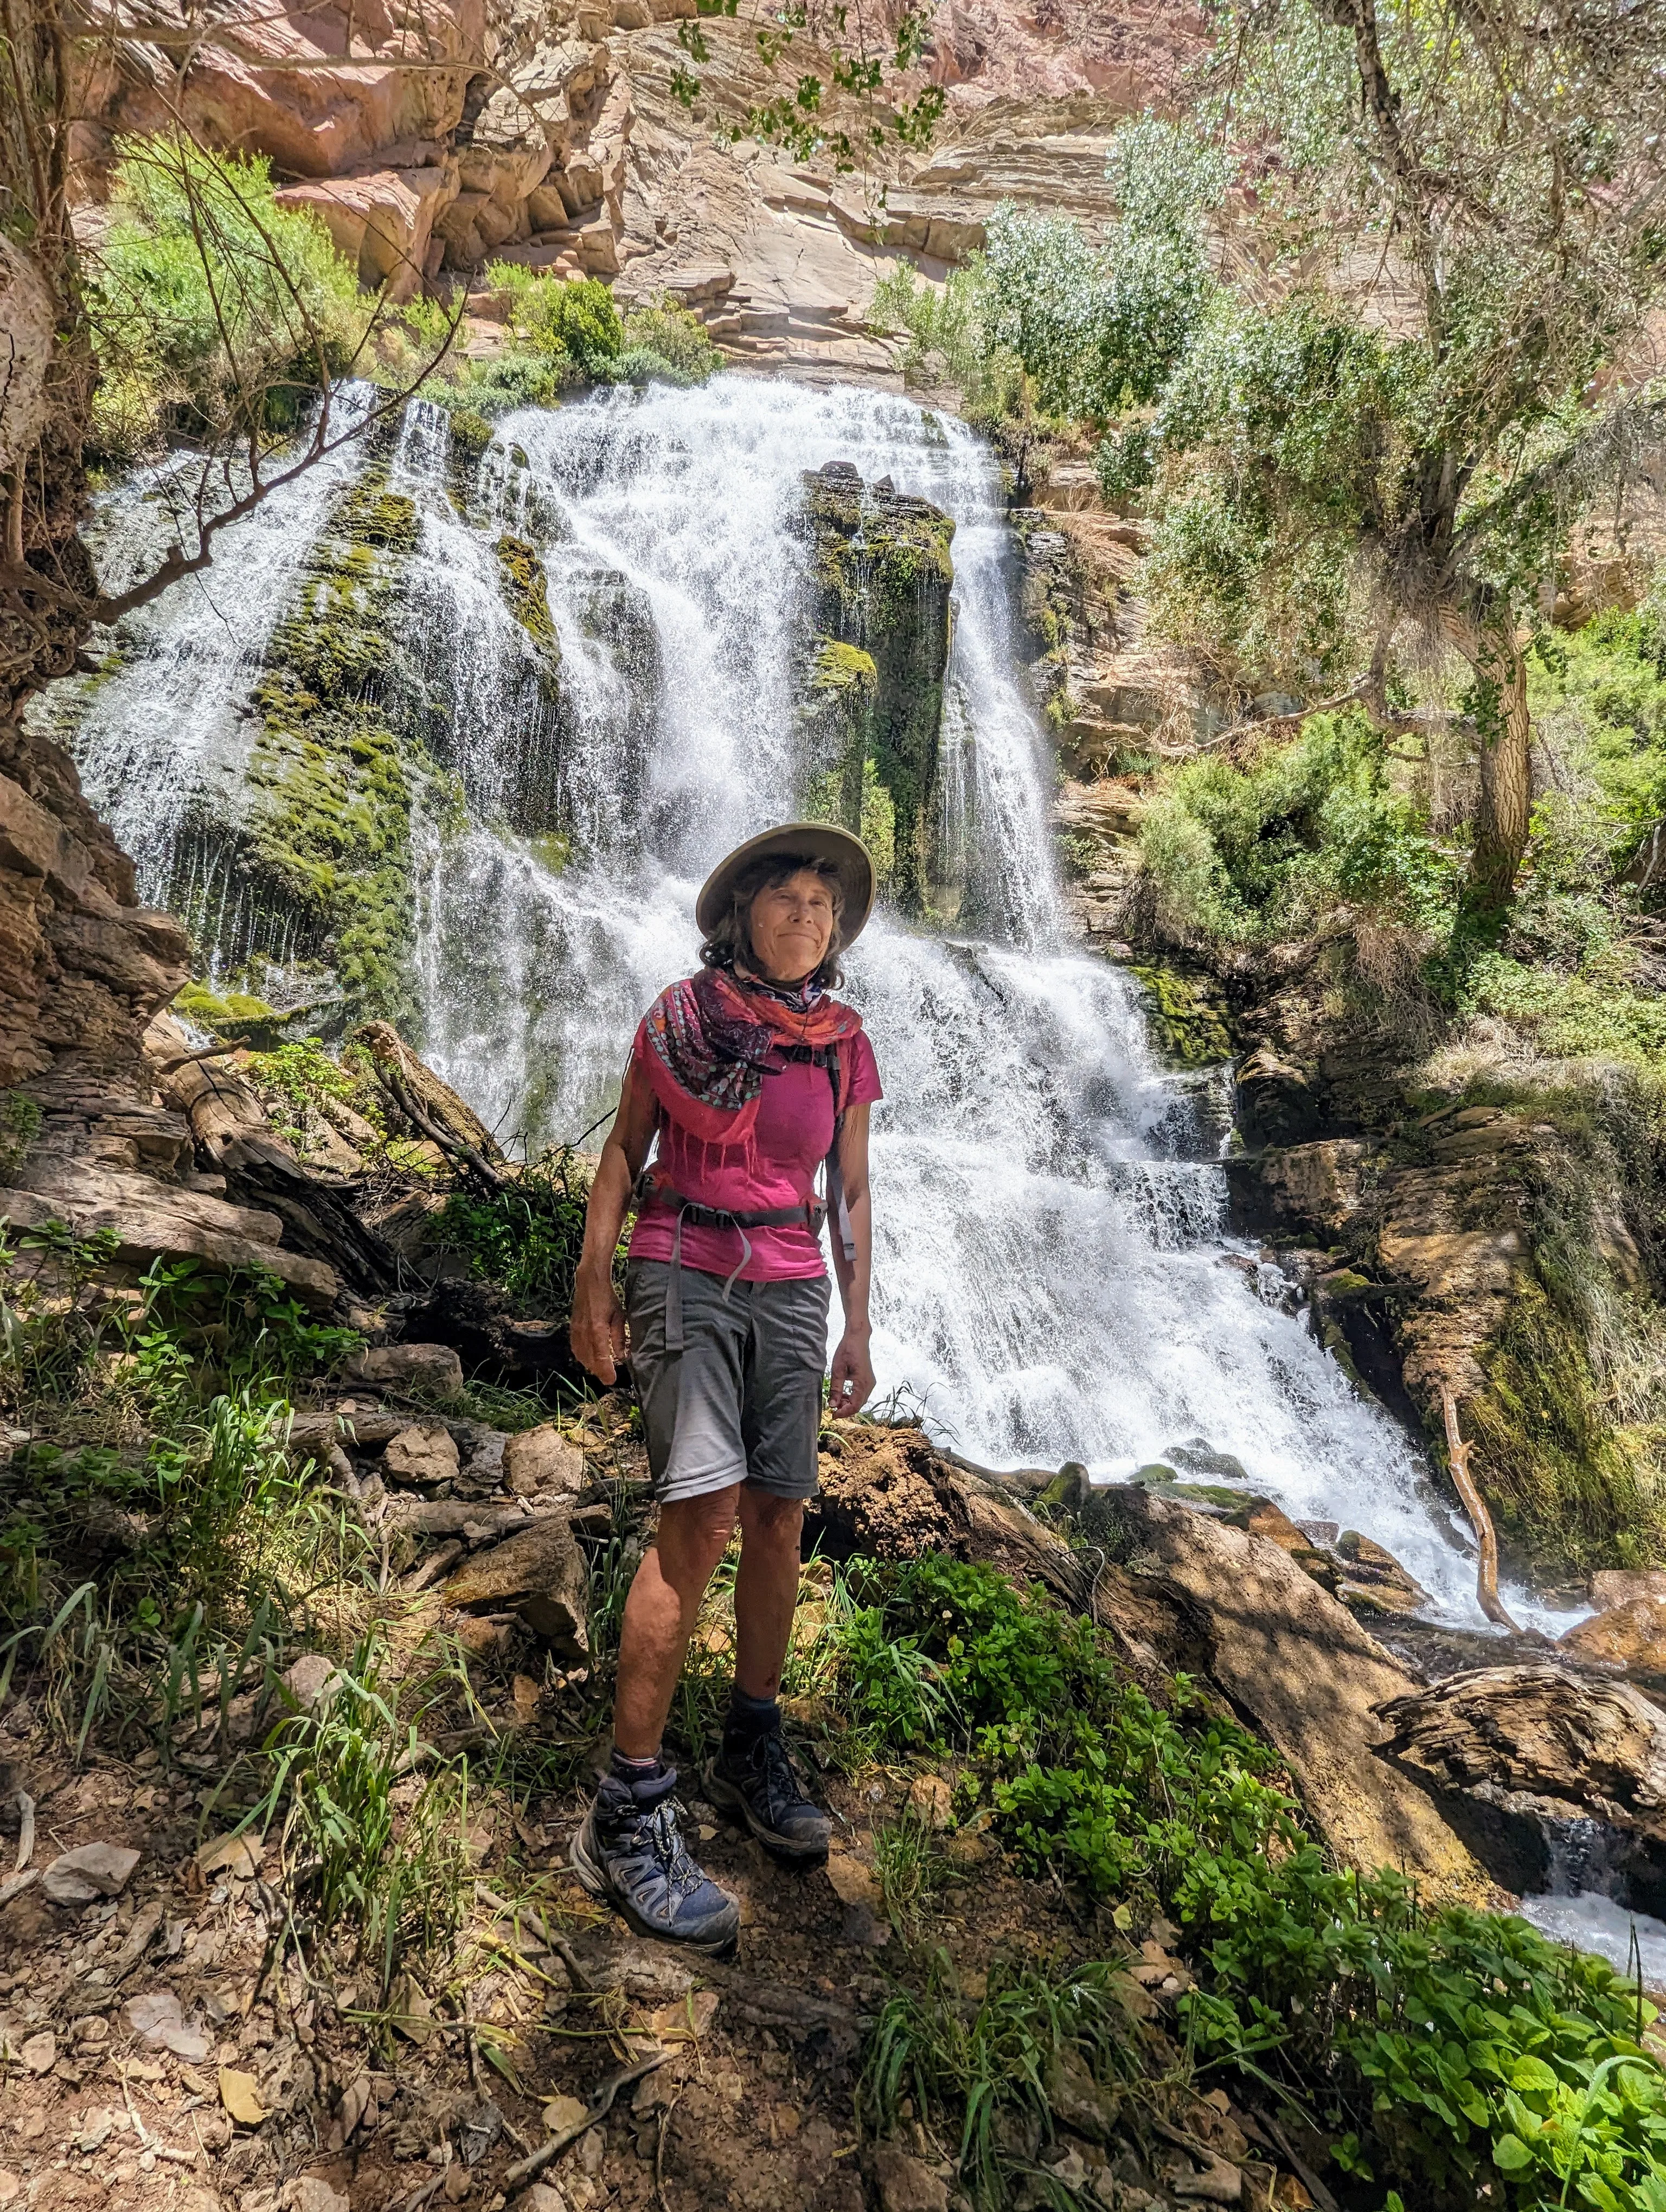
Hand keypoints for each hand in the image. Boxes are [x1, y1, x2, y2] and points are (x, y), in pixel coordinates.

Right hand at [570, 1270, 626, 1384]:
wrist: (589, 1283)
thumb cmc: (608, 1298)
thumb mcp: (619, 1316)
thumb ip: (620, 1338)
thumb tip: (622, 1357)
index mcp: (597, 1329)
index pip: (601, 1357)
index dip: (606, 1371)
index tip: (611, 1381)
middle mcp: (584, 1332)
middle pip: (589, 1360)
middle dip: (599, 1371)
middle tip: (609, 1378)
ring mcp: (576, 1331)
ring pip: (581, 1356)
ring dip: (590, 1366)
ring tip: (601, 1370)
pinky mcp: (572, 1329)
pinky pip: (576, 1348)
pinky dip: (582, 1357)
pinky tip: (589, 1360)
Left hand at [828, 1326, 874, 1417]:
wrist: (858, 1338)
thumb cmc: (847, 1350)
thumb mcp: (837, 1369)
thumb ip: (836, 1388)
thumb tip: (832, 1404)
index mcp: (862, 1382)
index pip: (855, 1405)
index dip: (844, 1413)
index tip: (833, 1414)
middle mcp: (869, 1384)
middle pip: (859, 1405)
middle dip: (846, 1409)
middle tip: (832, 1407)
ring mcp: (870, 1382)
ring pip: (861, 1400)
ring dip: (849, 1404)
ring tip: (836, 1400)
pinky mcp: (868, 1380)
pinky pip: (862, 1394)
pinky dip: (853, 1398)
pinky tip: (843, 1394)